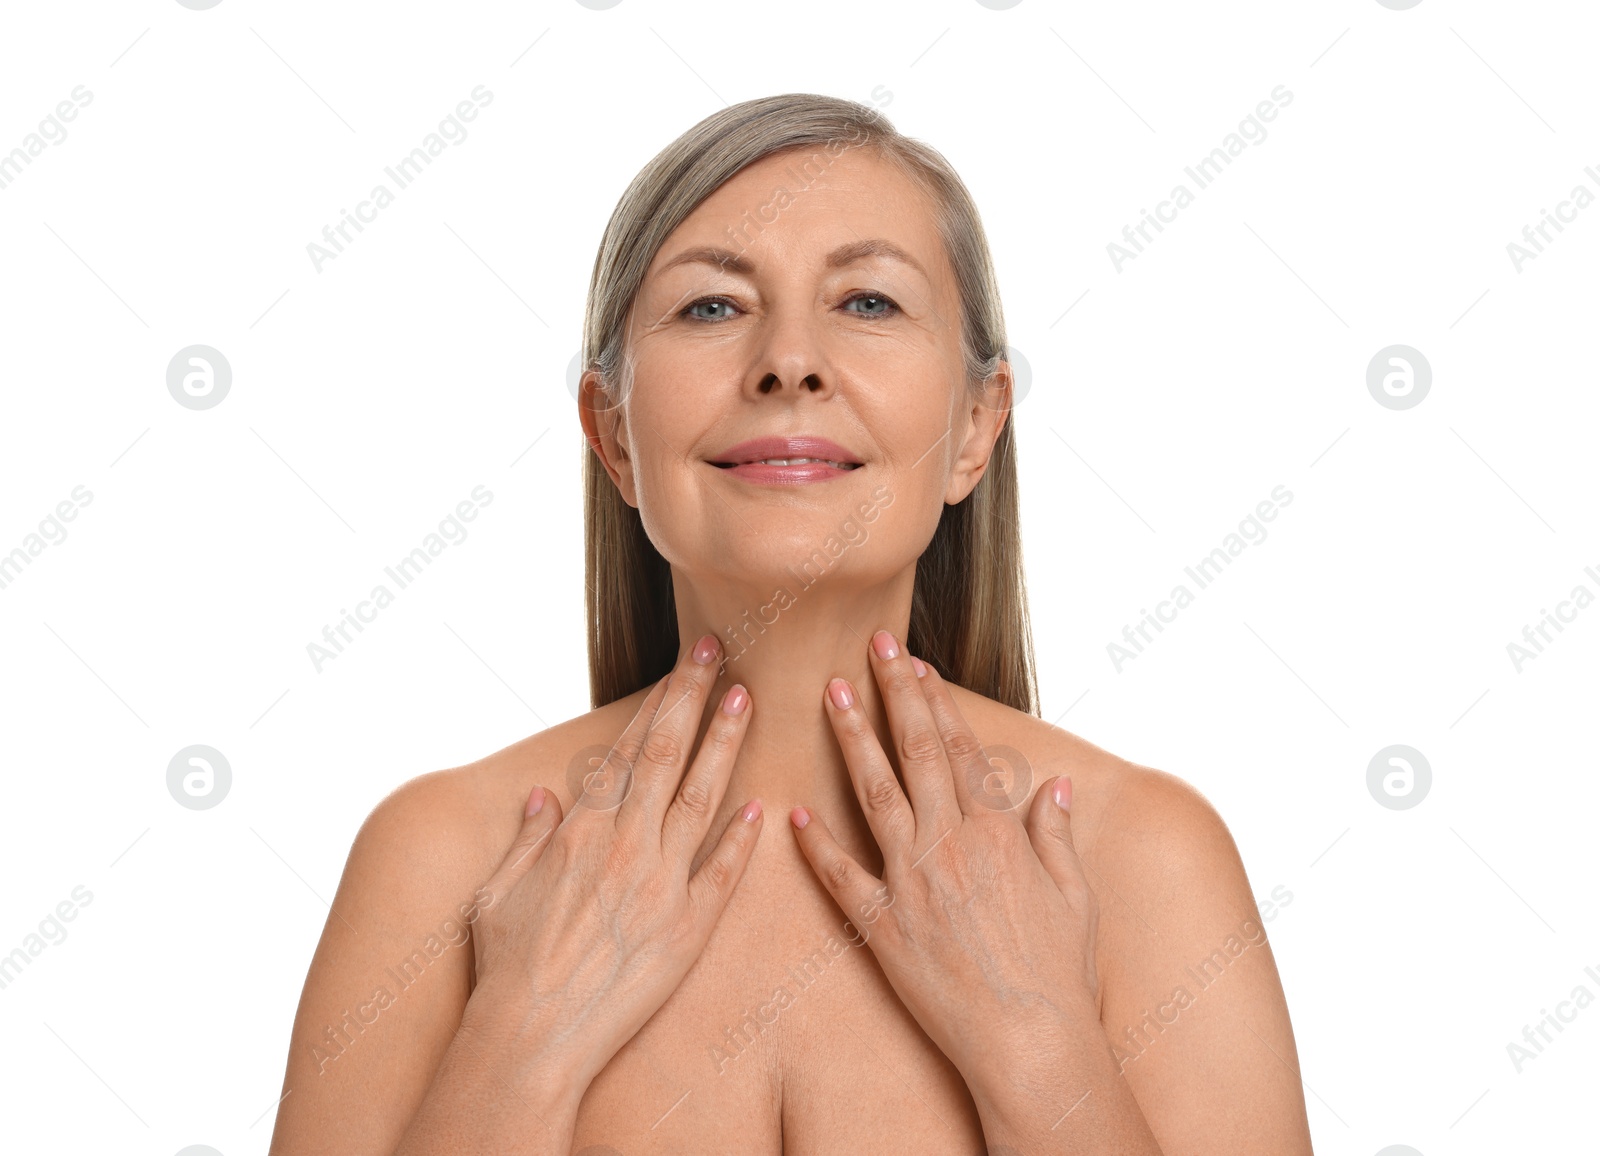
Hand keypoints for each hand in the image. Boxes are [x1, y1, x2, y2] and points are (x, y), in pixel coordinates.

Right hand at [462, 633, 762, 1109]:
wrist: (531, 1039)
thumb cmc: (505, 969)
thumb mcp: (499, 892)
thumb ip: (528, 838)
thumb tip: (544, 796)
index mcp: (580, 831)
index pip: (626, 748)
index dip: (658, 702)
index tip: (683, 666)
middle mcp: (624, 846)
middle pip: (667, 755)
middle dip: (694, 697)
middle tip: (720, 652)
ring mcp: (660, 886)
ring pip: (702, 799)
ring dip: (724, 746)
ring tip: (746, 701)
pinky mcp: (687, 931)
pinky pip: (722, 875)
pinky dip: (742, 840)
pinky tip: (763, 809)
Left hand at [789, 629, 1098, 1105]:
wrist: (1031, 1041)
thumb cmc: (1061, 974)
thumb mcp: (1076, 896)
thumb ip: (1057, 835)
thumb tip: (1054, 788)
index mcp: (997, 831)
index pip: (960, 748)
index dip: (936, 701)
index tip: (916, 665)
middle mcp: (950, 843)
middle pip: (915, 751)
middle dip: (892, 693)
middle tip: (871, 647)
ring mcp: (912, 882)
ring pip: (874, 793)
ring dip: (851, 740)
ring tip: (828, 696)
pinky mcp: (883, 927)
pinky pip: (841, 877)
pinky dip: (816, 845)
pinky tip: (792, 814)